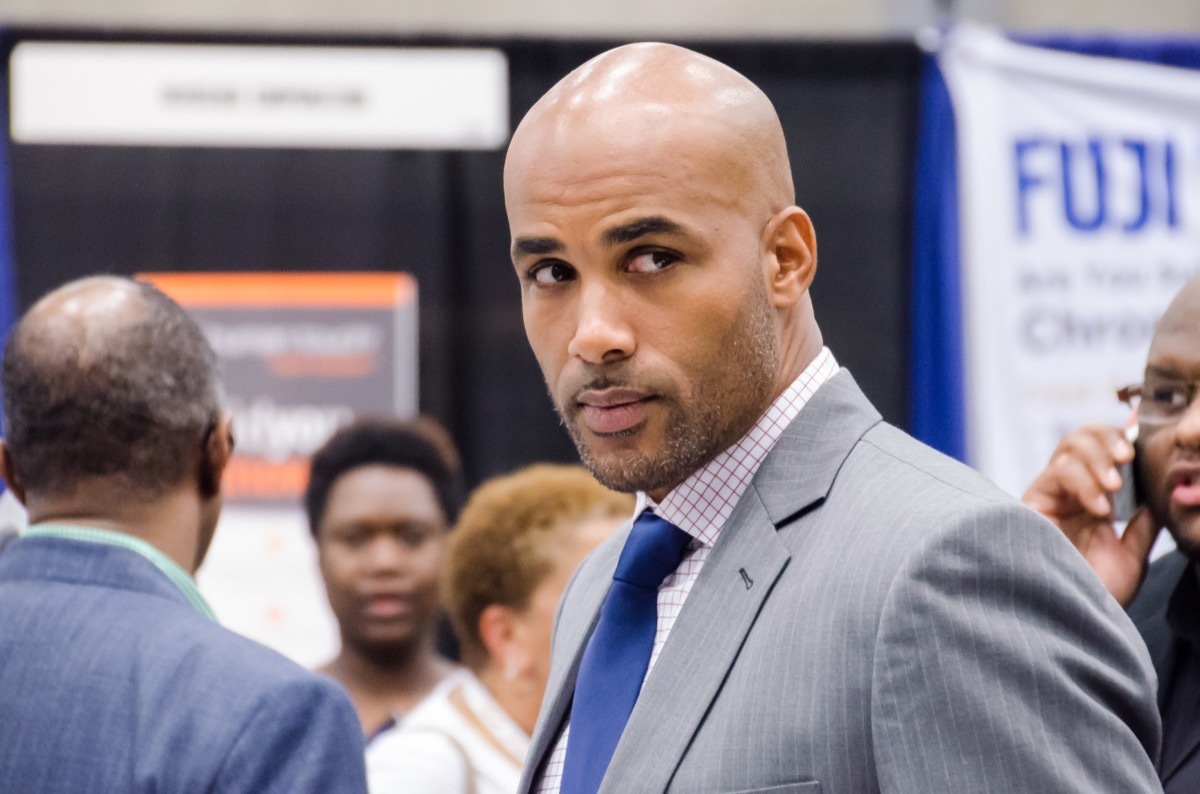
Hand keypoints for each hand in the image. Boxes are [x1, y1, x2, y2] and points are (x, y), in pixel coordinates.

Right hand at [1022, 425, 1157, 606]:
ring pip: (1069, 446)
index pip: (1104, 452)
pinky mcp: (1031, 503)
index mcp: (1092, 499)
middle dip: (1107, 439)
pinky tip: (1098, 509)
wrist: (1072, 622)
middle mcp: (1068, 492)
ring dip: (1097, 459)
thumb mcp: (1132, 554)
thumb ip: (1143, 522)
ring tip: (1113, 487)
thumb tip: (1158, 489)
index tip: (1140, 426)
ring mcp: (1049, 495)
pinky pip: (1056, 472)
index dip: (1121, 435)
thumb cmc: (1097, 594)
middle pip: (1082, 437)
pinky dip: (1082, 483)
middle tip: (1127, 456)